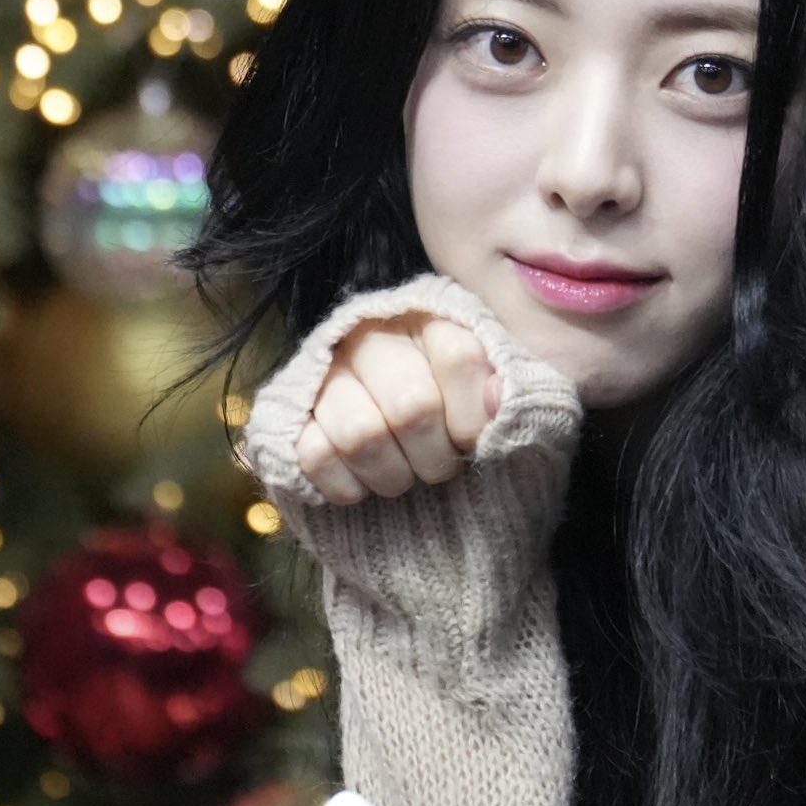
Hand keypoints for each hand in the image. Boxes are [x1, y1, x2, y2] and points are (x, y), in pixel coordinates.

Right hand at [293, 312, 504, 503]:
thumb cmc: (457, 416)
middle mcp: (374, 336)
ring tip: (404, 477)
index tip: (472, 442)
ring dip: (393, 475)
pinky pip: (316, 458)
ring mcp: (326, 373)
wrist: (402, 440)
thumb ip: (515, 392)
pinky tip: (365, 484)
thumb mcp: (498, 397)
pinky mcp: (291, 414)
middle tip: (439, 468)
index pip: (459, 357)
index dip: (473, 418)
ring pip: (361, 435)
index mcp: (431, 319)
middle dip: (435, 457)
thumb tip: (500, 398)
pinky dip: (348, 487)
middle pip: (412, 406)